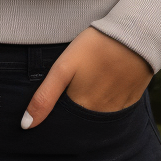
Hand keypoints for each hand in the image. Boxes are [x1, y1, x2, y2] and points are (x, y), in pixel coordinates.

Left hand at [21, 27, 152, 128]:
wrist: (133, 34)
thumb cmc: (94, 47)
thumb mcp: (63, 67)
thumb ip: (45, 96)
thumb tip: (26, 125)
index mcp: (82, 107)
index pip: (65, 123)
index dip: (57, 116)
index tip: (55, 104)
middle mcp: (101, 114)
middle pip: (82, 120)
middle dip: (73, 112)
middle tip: (73, 88)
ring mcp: (118, 108)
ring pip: (98, 116)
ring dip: (91, 107)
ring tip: (88, 84)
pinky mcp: (131, 99)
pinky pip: (115, 108)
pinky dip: (107, 101)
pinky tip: (105, 84)